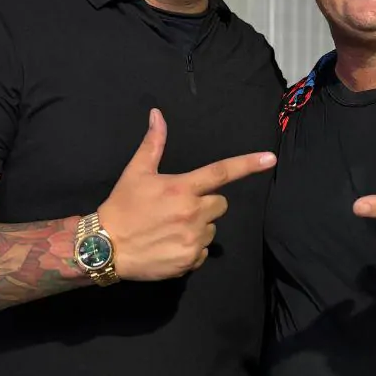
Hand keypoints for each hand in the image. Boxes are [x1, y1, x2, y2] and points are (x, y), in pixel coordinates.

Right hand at [98, 109, 275, 280]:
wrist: (105, 248)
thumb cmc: (122, 206)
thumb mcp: (136, 172)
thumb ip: (153, 144)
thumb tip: (157, 114)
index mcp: (182, 188)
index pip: (221, 172)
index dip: (248, 164)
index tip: (270, 158)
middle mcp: (192, 213)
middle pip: (220, 204)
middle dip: (205, 204)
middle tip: (178, 208)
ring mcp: (193, 239)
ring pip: (212, 229)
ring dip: (198, 227)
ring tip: (170, 228)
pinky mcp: (189, 261)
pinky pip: (203, 252)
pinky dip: (191, 249)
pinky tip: (169, 246)